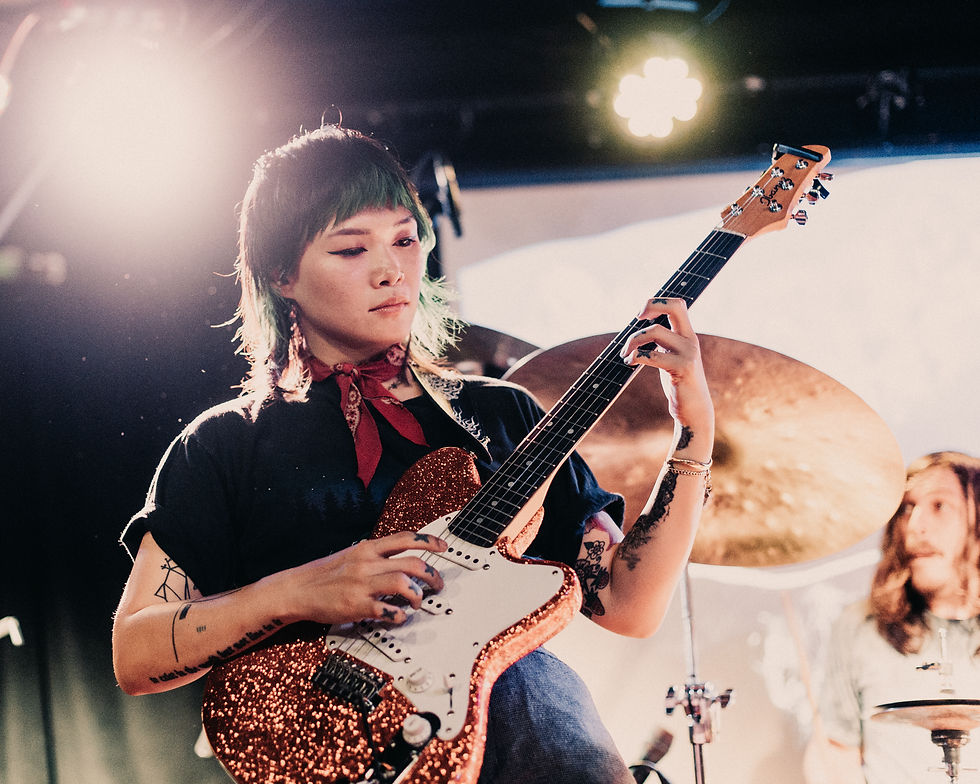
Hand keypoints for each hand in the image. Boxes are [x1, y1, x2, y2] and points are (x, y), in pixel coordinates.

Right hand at [273, 531, 447, 625]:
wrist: (295, 589)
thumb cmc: (323, 575)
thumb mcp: (351, 556)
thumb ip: (374, 556)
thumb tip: (399, 559)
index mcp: (367, 549)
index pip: (405, 539)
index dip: (429, 542)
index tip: (444, 547)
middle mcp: (367, 563)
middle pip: (412, 563)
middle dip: (431, 575)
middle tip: (437, 584)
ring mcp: (362, 584)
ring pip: (403, 583)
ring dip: (417, 595)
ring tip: (417, 602)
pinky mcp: (356, 605)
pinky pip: (387, 610)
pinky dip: (399, 615)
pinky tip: (400, 617)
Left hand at [619, 297, 712, 430]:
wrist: (694, 410)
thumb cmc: (678, 382)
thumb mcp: (672, 356)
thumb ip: (663, 341)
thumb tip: (640, 328)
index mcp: (687, 334)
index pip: (678, 304)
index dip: (658, 302)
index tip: (641, 315)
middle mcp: (690, 340)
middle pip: (675, 306)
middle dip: (651, 305)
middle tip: (636, 318)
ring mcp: (688, 353)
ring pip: (654, 331)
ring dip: (632, 340)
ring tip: (625, 354)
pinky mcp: (682, 368)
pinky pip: (652, 355)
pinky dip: (636, 356)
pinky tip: (629, 362)